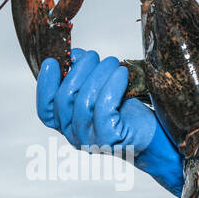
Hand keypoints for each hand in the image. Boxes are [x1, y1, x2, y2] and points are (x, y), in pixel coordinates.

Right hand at [36, 49, 183, 194]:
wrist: (154, 134)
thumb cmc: (126, 110)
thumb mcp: (99, 90)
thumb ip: (82, 77)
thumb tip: (74, 56)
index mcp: (67, 125)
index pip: (45, 109)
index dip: (44, 85)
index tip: (52, 61)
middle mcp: (74, 135)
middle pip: (63, 99)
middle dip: (79, 71)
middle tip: (96, 56)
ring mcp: (90, 140)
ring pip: (83, 101)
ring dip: (98, 75)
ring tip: (113, 63)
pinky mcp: (108, 140)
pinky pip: (103, 107)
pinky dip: (112, 86)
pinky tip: (122, 74)